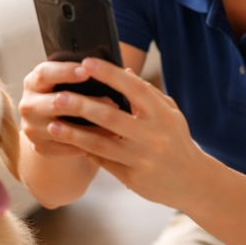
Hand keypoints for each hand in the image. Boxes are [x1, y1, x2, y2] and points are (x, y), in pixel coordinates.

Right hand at [19, 60, 118, 159]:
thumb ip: (82, 76)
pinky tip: (107, 143)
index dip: (65, 71)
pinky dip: (87, 145)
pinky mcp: (40, 148)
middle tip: (113, 103)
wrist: (50, 128)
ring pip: (64, 129)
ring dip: (92, 128)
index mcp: (33, 83)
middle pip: (54, 102)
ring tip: (117, 126)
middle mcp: (28, 105)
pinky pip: (66, 148)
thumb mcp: (65, 84)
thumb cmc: (66, 97)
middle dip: (86, 103)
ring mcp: (32, 129)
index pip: (44, 74)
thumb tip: (120, 70)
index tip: (87, 71)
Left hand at [45, 57, 200, 207]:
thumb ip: (148, 94)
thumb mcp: (170, 114)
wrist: (193, 182)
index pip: (134, 88)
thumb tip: (124, 71)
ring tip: (52, 124)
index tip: (87, 63)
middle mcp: (153, 136)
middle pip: (110, 116)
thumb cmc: (177, 141)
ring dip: (73, 134)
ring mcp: (141, 158)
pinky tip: (66, 143)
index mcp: (162, 115)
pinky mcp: (132, 177)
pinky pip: (102, 162)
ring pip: (100, 143)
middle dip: (81, 105)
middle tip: (59, 96)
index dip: (109, 74)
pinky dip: (83, 150)